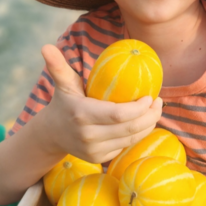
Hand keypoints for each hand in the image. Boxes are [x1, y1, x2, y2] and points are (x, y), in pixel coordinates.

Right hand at [39, 44, 162, 162]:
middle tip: (160, 102)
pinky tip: (144, 122)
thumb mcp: (62, 83)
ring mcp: (93, 150)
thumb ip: (57, 66)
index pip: (119, 114)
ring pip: (131, 139)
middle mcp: (88, 136)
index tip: (150, 95)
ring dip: (149, 125)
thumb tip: (45, 46)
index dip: (139, 107)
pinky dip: (138, 135)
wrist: (51, 134)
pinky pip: (125, 146)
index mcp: (82, 114)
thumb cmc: (64, 102)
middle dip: (151, 116)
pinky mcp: (99, 159)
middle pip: (130, 128)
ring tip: (156, 110)